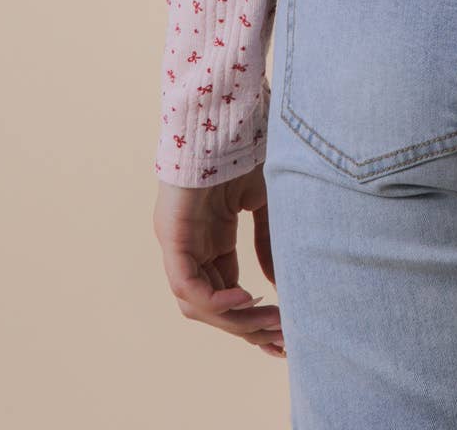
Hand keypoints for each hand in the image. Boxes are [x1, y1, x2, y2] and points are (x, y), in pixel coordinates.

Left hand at [153, 162, 284, 356]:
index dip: (253, 316)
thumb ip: (268, 242)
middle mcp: (192, 247)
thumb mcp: (264, 203)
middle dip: (248, 327)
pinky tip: (244, 301)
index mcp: (211, 239)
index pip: (226, 292)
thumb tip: (276, 284)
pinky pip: (186, 284)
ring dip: (235, 320)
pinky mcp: (173, 236)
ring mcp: (179, 243)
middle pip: (213, 306)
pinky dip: (213, 300)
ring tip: (270, 322)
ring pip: (198, 303)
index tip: (282, 333)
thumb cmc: (247, 149)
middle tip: (281, 340)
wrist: (229, 117)